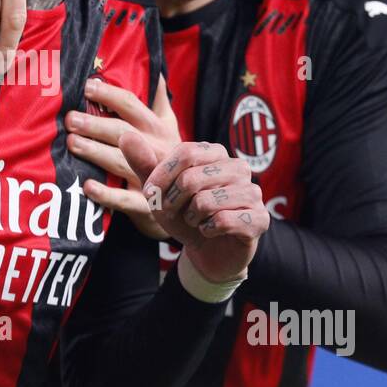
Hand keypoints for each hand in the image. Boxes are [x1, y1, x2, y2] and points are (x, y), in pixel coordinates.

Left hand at [66, 76, 179, 238]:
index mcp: (158, 128)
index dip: (110, 95)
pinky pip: (124, 199)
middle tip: (71, 119)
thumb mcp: (171, 126)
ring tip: (72, 143)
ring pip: (120, 162)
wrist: (188, 203)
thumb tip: (154, 69)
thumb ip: (159, 100)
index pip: (132, 106)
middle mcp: (156, 150)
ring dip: (95, 152)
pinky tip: (87, 186)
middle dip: (95, 125)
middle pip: (122, 132)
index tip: (87, 86)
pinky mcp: (146, 205)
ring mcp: (152, 178)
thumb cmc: (170, 158)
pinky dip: (106, 194)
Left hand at [121, 136, 268, 283]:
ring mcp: (252, 192)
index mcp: (215, 153)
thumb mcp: (159, 192)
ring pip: (206, 202)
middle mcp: (238, 167)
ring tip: (197, 221)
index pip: (184, 153)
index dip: (161, 176)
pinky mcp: (260, 218)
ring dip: (191, 218)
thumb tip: (126, 135)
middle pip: (191, 178)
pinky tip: (211, 231)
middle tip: (176, 212)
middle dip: (173, 202)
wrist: (207, 251)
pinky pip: (223, 221)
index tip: (150, 194)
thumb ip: (143, 164)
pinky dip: (208, 231)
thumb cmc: (184, 215)